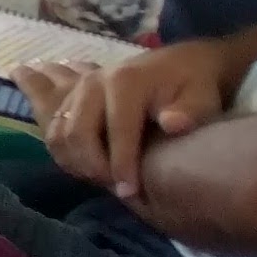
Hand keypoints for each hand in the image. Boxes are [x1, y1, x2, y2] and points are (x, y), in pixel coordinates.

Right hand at [20, 33, 240, 199]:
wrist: (180, 64)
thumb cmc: (194, 85)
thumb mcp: (202, 96)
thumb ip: (190, 111)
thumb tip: (173, 124)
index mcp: (125, 80)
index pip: (117, 129)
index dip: (122, 164)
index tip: (131, 192)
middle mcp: (94, 83)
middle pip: (78, 132)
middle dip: (93, 166)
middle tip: (115, 190)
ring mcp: (79, 90)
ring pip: (60, 134)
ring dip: (76, 162)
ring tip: (102, 181)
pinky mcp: (71, 99)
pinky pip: (53, 131)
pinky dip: (65, 154)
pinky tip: (85, 169)